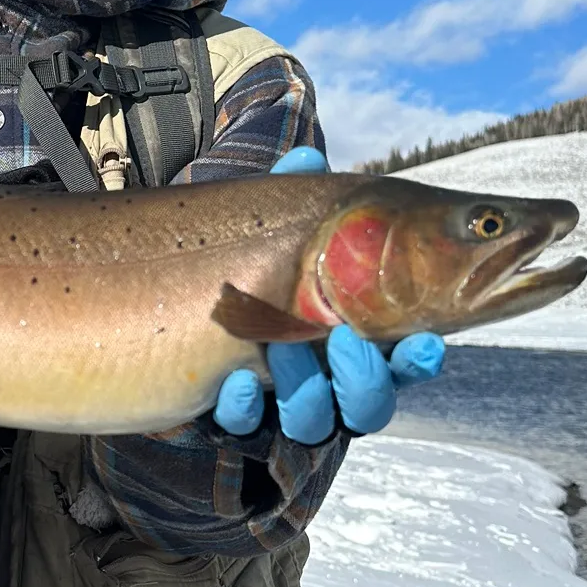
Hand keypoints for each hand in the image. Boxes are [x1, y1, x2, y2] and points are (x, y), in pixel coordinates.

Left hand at [212, 146, 445, 443]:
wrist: (165, 301)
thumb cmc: (237, 262)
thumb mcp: (262, 226)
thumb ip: (289, 198)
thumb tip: (306, 156)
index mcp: (353, 335)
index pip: (404, 360)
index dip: (418, 360)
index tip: (422, 342)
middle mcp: (326, 379)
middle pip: (370, 404)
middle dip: (364, 378)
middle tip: (345, 341)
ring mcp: (280, 404)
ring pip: (316, 422)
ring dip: (307, 392)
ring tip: (282, 352)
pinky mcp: (234, 418)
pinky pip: (247, 430)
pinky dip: (242, 408)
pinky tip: (233, 384)